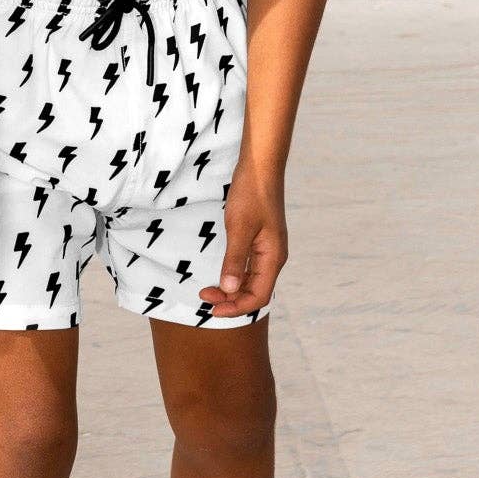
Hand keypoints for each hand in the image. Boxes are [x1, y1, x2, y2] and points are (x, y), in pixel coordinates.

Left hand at [198, 164, 286, 317]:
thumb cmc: (251, 194)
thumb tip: (230, 290)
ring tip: (209, 291)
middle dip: (231, 300)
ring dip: (232, 289)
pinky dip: (235, 276)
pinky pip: (250, 267)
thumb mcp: (239, 228)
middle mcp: (274, 256)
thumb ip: (235, 260)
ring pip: (252, 280)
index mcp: (273, 257)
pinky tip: (221, 275)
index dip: (236, 308)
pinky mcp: (261, 239)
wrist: (260, 167)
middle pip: (255, 291)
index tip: (212, 310)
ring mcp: (268, 248)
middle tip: (204, 299)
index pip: (258, 296)